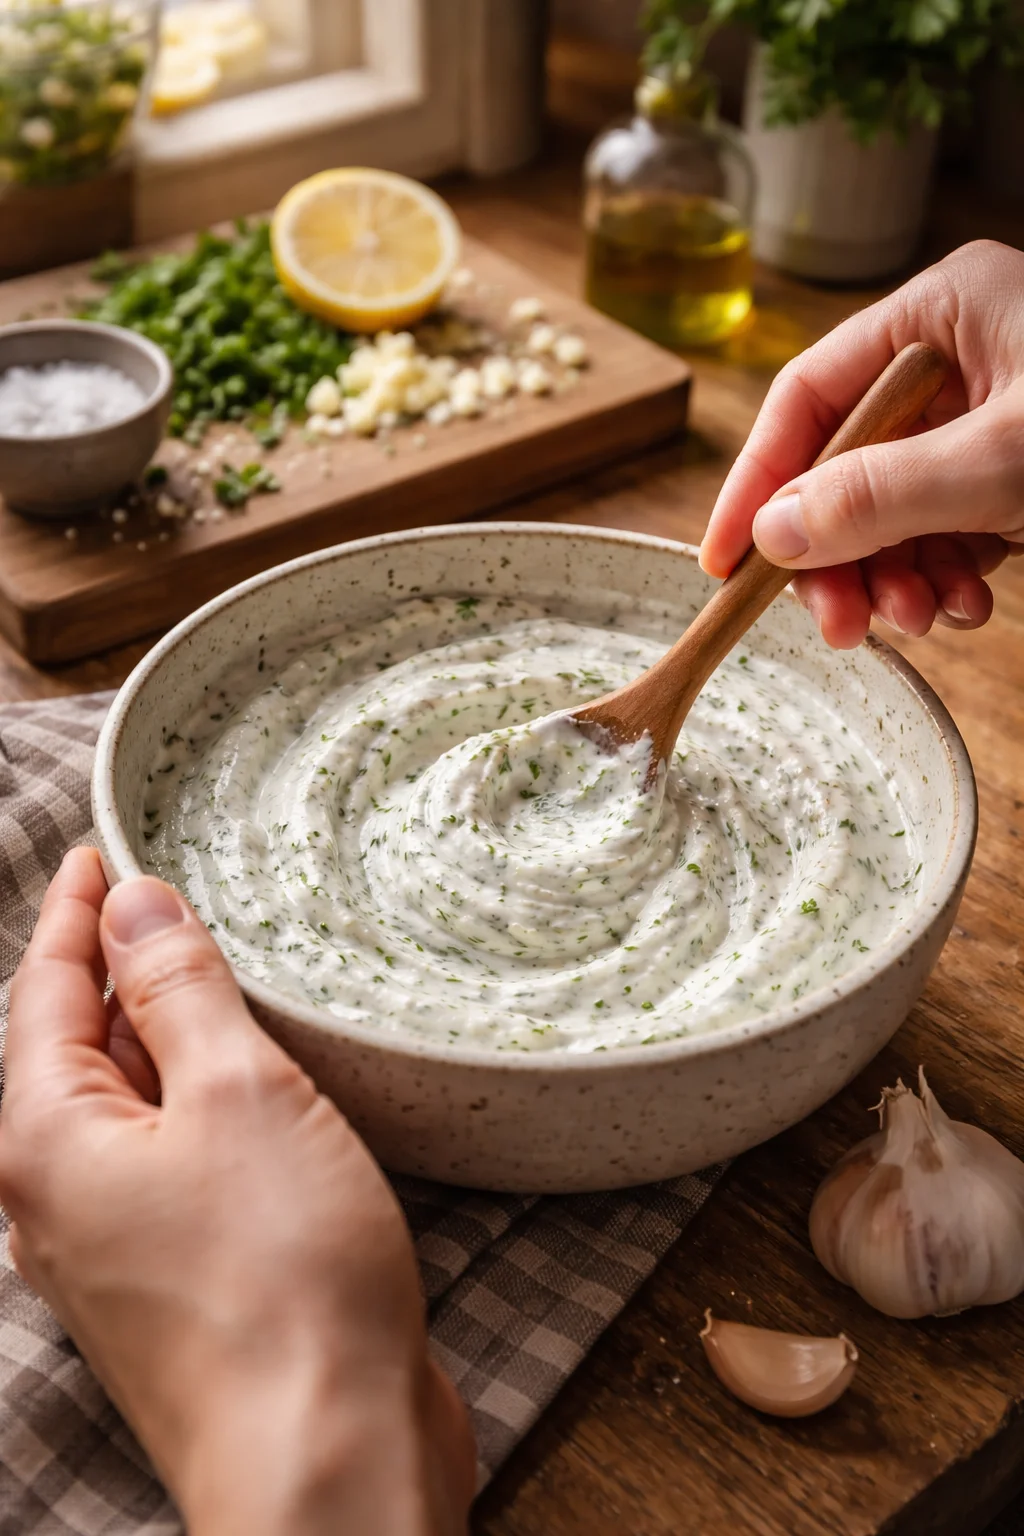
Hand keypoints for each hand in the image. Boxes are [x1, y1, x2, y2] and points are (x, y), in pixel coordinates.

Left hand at [0, 848, 473, 1535]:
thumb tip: (133, 905)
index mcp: (48, 1141)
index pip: (42, 993)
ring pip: (128, 1111)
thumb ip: (178, 989)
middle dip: (110, 972)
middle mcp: (60, 1198)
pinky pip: (171, 1164)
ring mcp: (117, 1249)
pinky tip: (249, 1092)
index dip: (74, 916)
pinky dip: (200, 1106)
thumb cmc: (278, 1276)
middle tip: (155, 903)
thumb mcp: (236, 1093)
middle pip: (73, 1052)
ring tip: (205, 979)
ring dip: (162, 1039)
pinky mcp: (179, 1285)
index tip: (96, 857)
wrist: (324, 1461)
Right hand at [701, 239, 1023, 647]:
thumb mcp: (1008, 461)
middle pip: (845, 466)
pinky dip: (945, 577)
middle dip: (841, 556)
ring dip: (895, 578)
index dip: (757, 482)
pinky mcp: (1015, 473)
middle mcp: (958, 360)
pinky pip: (944, 530)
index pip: (808, 396)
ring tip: (927, 618)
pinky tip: (970, 604)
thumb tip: (774, 537)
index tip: (724, 564)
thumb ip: (884, 495)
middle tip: (842, 628)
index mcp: (944, 312)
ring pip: (892, 510)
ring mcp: (988, 419)